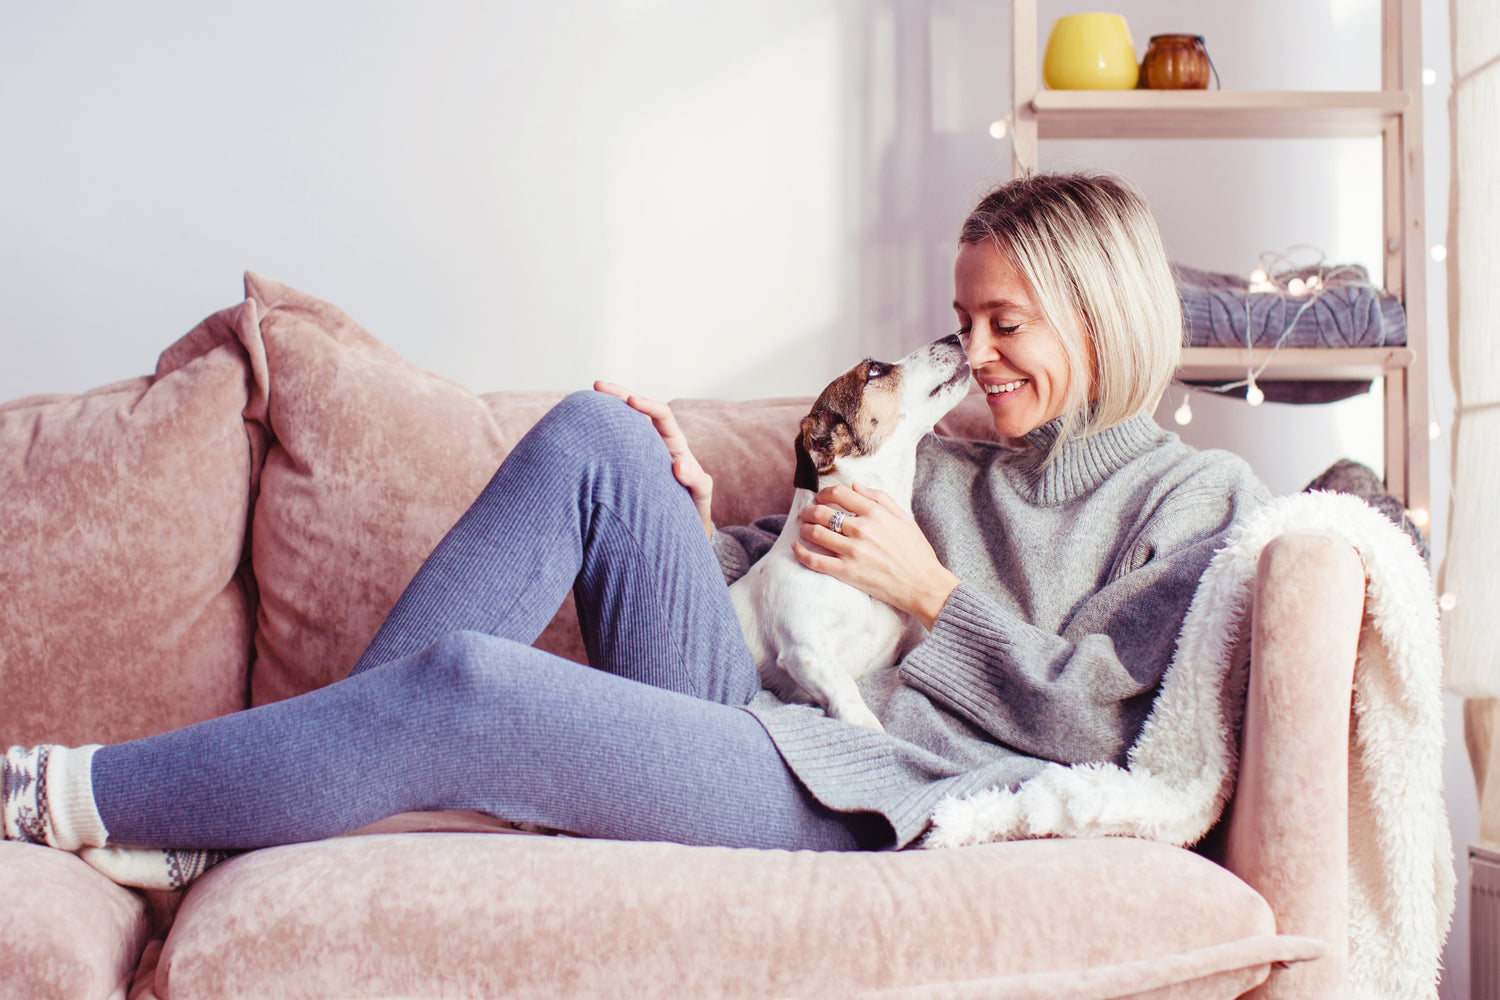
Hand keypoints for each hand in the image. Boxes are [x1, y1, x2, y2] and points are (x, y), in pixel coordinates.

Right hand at [594, 381, 713, 537]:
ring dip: (605, 409)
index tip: (631, 400)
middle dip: (618, 394)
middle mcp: (655, 441)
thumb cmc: (694, 505)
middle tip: (597, 385)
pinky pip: (611, 442)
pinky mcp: (625, 461)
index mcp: (674, 443)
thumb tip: (679, 465)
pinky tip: (580, 428)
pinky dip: (598, 433)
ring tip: (583, 400)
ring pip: (621, 423)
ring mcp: (639, 450)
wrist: (681, 520)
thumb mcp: (700, 494)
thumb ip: (695, 480)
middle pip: (637, 409)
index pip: (662, 415)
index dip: (647, 405)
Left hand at [792, 483, 958, 629]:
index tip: (820, 497)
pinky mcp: (847, 572)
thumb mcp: (904, 518)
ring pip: (816, 533)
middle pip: (823, 513)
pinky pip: (815, 560)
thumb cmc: (917, 552)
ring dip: (805, 528)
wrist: (923, 585)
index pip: (840, 494)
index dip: (825, 493)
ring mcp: (852, 551)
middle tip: (806, 513)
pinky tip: (796, 547)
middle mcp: (861, 529)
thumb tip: (855, 485)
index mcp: (875, 513)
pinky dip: (801, 552)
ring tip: (803, 529)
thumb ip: (880, 498)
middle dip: (810, 510)